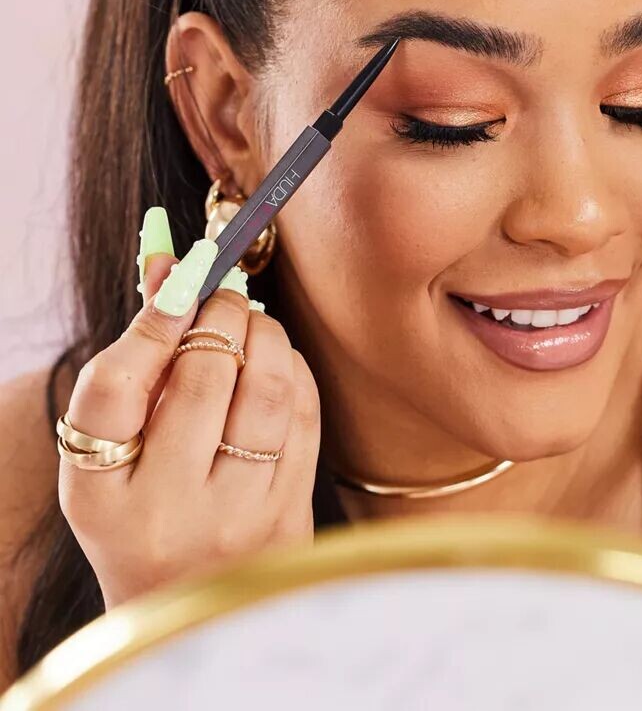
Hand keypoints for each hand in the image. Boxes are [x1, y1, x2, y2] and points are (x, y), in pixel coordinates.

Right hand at [57, 212, 320, 610]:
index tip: (179, 279)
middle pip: (204, 377)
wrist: (186, 608)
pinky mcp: (291, 516)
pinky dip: (294, 369)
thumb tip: (170, 266)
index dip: (152, 320)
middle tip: (221, 292)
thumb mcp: (109, 451)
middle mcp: (169, 511)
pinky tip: (275, 361)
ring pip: (269, 391)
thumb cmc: (137, 511)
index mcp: (101, 494)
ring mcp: (238, 518)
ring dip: (264, 334)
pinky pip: (306, 416)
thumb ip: (134, 360)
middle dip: (220, 313)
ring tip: (249, 322)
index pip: (116, 387)